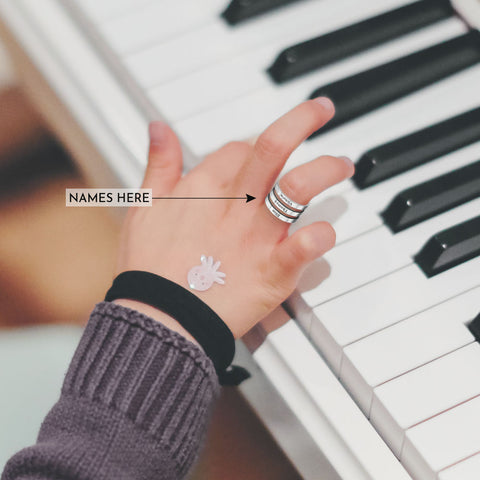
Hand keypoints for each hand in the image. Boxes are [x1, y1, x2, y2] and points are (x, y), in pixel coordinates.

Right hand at [115, 98, 353, 338]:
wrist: (157, 320)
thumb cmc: (148, 268)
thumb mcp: (143, 208)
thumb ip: (158, 165)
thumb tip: (158, 127)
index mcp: (203, 187)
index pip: (239, 150)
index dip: (253, 149)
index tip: (263, 158)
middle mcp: (233, 205)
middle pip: (272, 148)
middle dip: (303, 120)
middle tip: (323, 109)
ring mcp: (255, 237)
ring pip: (296, 189)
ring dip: (325, 170)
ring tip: (342, 165)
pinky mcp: (271, 271)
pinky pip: (304, 248)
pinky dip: (320, 237)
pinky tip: (325, 232)